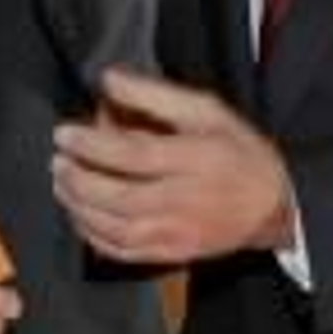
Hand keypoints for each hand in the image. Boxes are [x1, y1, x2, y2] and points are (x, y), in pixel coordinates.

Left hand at [51, 67, 294, 264]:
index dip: (92, 145)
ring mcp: (179, 233)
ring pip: (118, 230)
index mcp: (196, 160)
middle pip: (120, 198)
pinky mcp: (174, 254)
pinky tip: (80, 216)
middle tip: (58, 160)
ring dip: (80, 208)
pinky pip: (126, 253)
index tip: (65, 134)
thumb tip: (108, 79)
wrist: (274, 205)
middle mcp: (186, 200)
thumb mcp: (205, 110)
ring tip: (62, 184)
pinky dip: (94, 237)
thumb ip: (153, 94)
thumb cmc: (238, 153)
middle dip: (79, 180)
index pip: (134, 155)